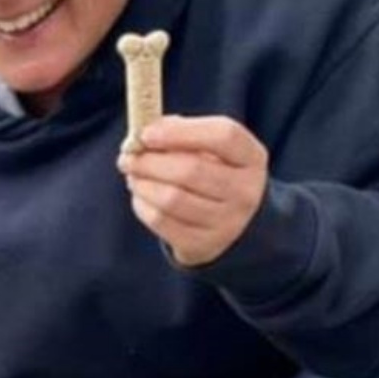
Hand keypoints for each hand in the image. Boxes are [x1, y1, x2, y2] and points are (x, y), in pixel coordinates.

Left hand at [117, 115, 268, 267]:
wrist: (233, 225)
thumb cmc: (214, 175)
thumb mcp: (212, 150)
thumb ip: (182, 133)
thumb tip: (144, 132)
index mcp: (252, 158)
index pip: (223, 136)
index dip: (180, 132)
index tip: (146, 133)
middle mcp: (245, 191)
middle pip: (190, 170)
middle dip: (150, 162)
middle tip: (127, 157)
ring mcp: (227, 223)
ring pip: (171, 198)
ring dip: (142, 184)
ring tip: (133, 176)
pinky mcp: (202, 245)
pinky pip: (161, 221)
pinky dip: (142, 205)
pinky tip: (141, 196)